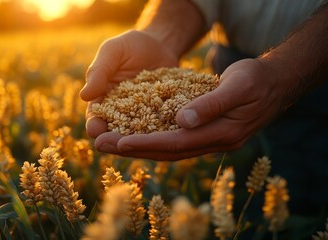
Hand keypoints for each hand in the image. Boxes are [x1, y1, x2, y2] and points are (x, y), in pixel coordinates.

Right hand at [80, 30, 178, 137]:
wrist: (161, 43)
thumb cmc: (130, 46)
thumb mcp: (112, 52)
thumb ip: (99, 72)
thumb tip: (83, 96)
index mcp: (103, 100)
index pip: (95, 118)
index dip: (94, 126)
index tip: (96, 130)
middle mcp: (122, 114)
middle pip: (116, 132)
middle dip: (116, 140)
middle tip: (118, 144)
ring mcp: (143, 117)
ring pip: (139, 135)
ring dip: (140, 141)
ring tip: (143, 144)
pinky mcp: (163, 116)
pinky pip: (162, 126)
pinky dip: (163, 131)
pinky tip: (167, 134)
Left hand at [93, 58, 287, 160]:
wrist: (274, 84)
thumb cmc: (257, 81)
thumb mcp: (238, 86)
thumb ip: (211, 104)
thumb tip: (182, 121)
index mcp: (220, 134)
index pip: (176, 143)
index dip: (146, 143)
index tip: (119, 142)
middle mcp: (212, 142)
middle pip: (166, 150)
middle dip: (133, 149)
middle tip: (101, 144)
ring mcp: (208, 139)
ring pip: (167, 147)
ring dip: (138, 146)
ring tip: (109, 142)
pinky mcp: (204, 132)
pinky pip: (174, 139)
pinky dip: (152, 138)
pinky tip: (134, 134)